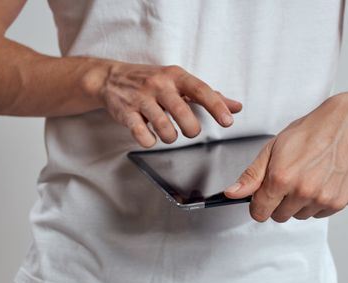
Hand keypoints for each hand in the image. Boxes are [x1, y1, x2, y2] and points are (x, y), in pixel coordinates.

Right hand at [99, 63, 241, 146]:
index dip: (216, 107)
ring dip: (170, 137)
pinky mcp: (126, 113)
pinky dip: (150, 141)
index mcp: (175, 76)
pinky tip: (150, 136)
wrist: (111, 78)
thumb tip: (236, 107)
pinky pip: (142, 135)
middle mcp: (158, 85)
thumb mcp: (179, 82)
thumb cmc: (151, 81)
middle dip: (191, 129)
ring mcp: (141, 99)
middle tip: (189, 131)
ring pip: (164, 129)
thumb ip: (207, 96)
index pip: (201, 90)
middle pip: (182, 114)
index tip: (228, 122)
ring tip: (168, 133)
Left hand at [224, 92, 347, 221]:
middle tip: (287, 180)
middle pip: (279, 216)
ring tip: (305, 178)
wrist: (346, 127)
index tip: (262, 197)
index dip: (258, 204)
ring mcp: (323, 199)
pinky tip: (319, 181)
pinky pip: (318, 213)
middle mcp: (303, 192)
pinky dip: (316, 202)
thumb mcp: (271, 150)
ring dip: (298, 203)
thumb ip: (251, 176)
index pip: (260, 212)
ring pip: (299, 215)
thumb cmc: (309, 134)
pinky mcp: (339, 202)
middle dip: (278, 202)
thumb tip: (232, 193)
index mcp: (282, 179)